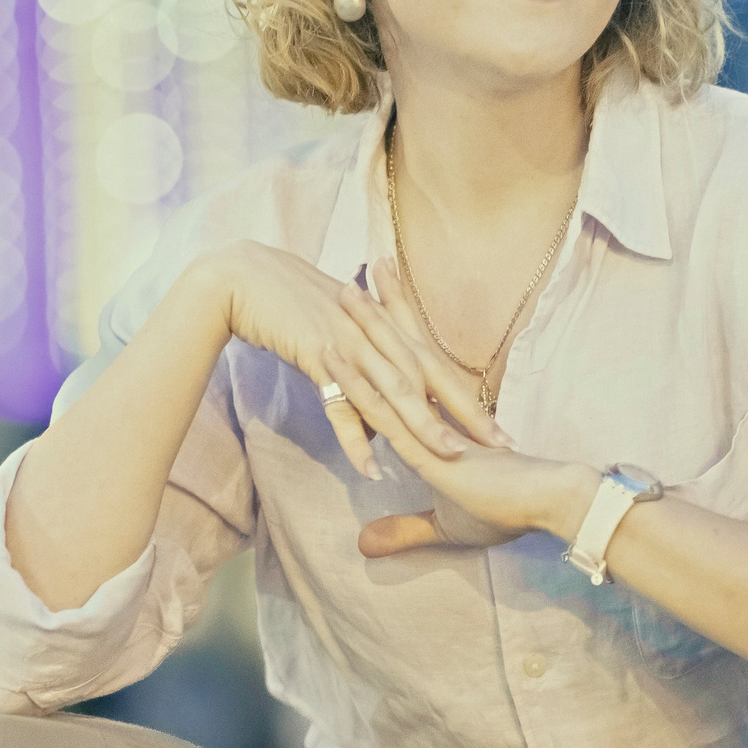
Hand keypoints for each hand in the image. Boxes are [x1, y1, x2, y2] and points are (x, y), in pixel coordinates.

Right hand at [201, 241, 509, 478]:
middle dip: (466, 414)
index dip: (470, 401)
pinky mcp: (316, 354)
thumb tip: (375, 426)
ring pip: (392, 390)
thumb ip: (361, 379)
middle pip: (429, 380)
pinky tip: (371, 468)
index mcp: (385, 330)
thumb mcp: (337, 339)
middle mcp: (375, 335)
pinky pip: (339, 402)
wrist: (245, 280)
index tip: (502, 431)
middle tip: (500, 446)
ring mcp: (349, 344)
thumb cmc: (291, 308)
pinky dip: (353, 437)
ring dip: (422, 425)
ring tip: (452, 456)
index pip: (438, 369)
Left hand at [341, 260, 599, 558]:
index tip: (392, 292)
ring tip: (343, 289)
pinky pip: (382, 406)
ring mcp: (433, 422)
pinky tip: (331, 351)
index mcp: (448, 418)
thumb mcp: (444, 528)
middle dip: (388, 307)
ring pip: (392, 367)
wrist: (553, 503)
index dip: (407, 326)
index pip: (422, 363)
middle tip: (371, 264)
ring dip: (365, 329)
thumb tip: (365, 543)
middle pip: (408, 348)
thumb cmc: (511, 513)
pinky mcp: (425, 445)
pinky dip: (353, 378)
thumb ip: (404, 530)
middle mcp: (440, 411)